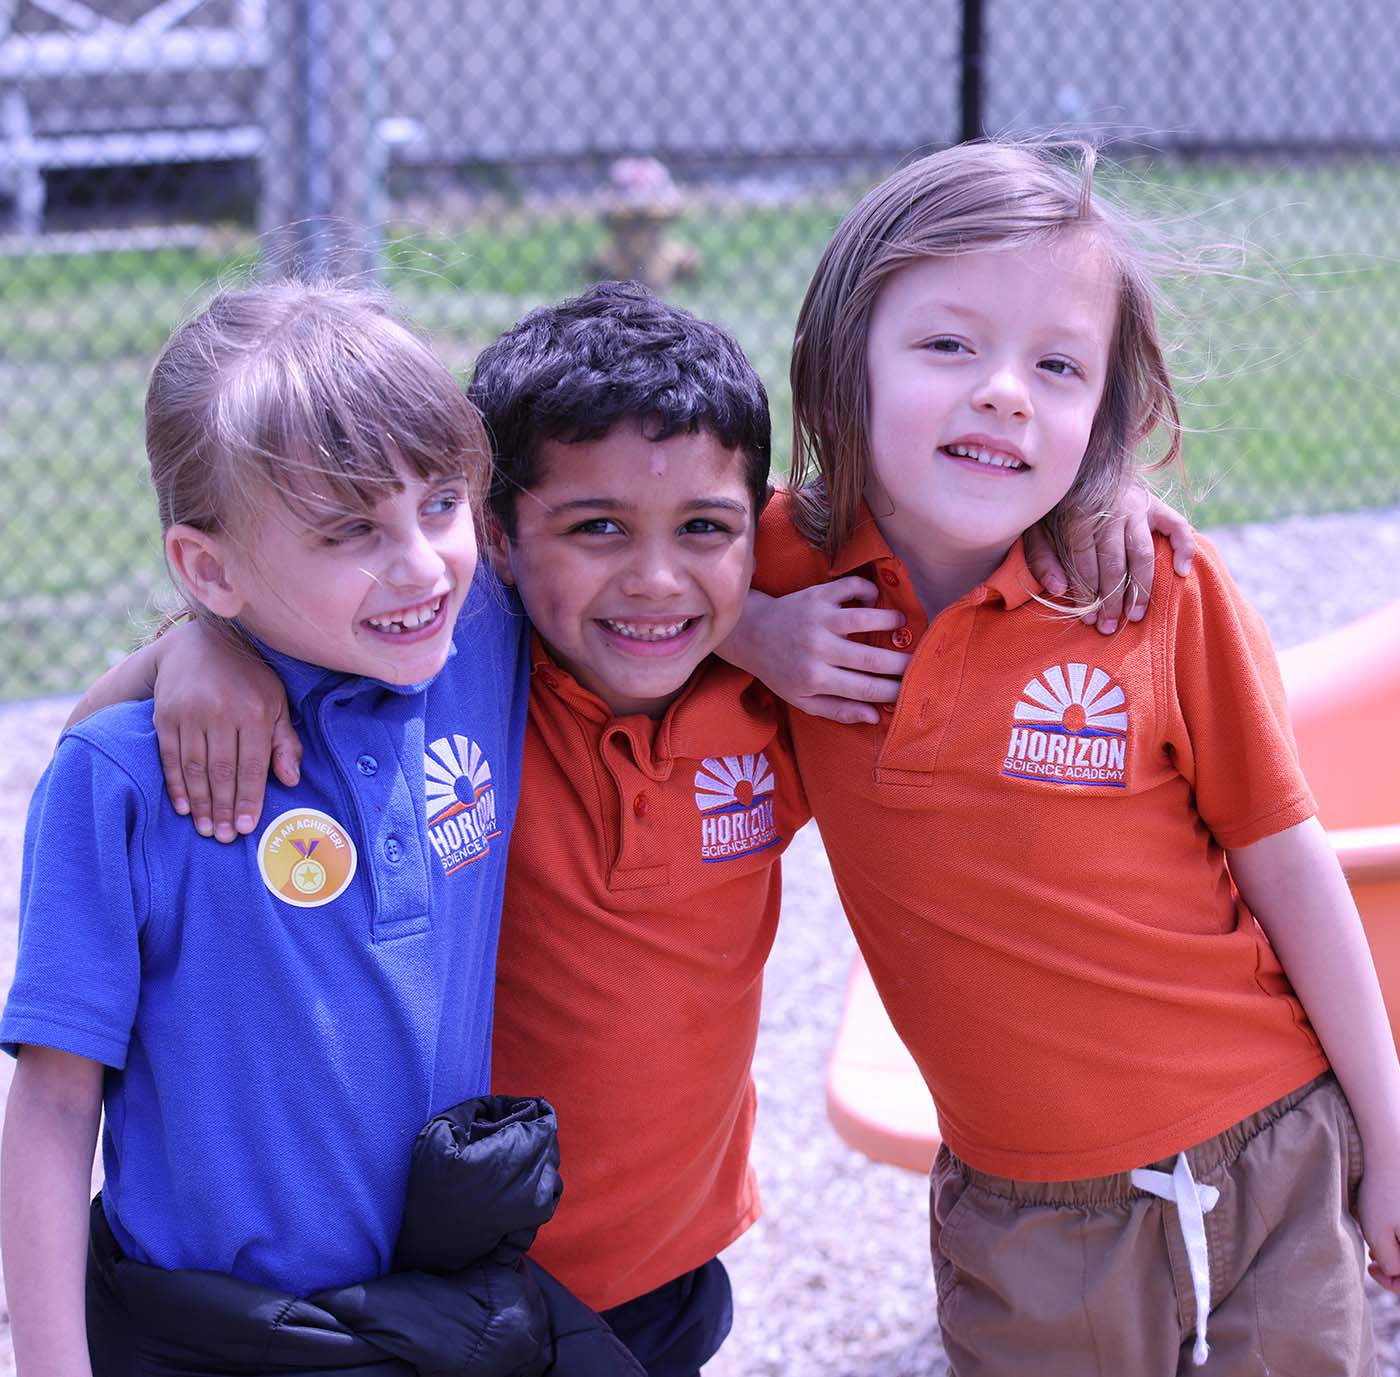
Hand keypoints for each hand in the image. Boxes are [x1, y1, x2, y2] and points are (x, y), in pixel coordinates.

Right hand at [152, 623, 300, 841]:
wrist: (200, 642)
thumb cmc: (248, 678)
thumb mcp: (276, 702)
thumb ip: (285, 741)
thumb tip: (291, 780)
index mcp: (255, 711)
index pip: (253, 765)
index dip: (249, 799)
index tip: (245, 827)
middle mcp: (222, 712)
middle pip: (223, 771)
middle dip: (223, 808)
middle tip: (222, 838)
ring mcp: (190, 713)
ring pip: (195, 767)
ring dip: (200, 803)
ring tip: (204, 829)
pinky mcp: (165, 714)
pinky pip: (170, 756)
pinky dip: (175, 784)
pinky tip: (182, 807)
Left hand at [721, 581, 910, 723]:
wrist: (751, 634)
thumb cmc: (781, 671)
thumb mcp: (802, 700)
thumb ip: (838, 710)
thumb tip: (876, 716)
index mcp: (815, 678)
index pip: (865, 689)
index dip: (893, 691)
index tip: (910, 689)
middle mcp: (818, 649)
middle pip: (871, 659)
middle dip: (902, 663)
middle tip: (920, 662)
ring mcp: (817, 619)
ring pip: (864, 618)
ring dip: (890, 620)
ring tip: (902, 623)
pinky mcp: (816, 595)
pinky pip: (850, 587)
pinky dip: (867, 590)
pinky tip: (873, 600)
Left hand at [1025, 488, 1194, 634]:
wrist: (1082, 468)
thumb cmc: (1056, 507)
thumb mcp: (1036, 528)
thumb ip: (1041, 557)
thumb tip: (1057, 589)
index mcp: (1078, 513)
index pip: (1085, 561)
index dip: (1086, 592)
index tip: (1088, 618)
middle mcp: (1110, 510)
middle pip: (1114, 563)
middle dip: (1112, 599)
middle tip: (1109, 627)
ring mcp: (1136, 506)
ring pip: (1142, 553)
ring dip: (1141, 588)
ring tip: (1136, 616)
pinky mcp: (1155, 505)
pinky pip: (1177, 526)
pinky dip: (1184, 548)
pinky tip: (1180, 572)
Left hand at [1358, 1159, 1399, 1295]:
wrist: (1390, 1153)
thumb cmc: (1382, 1193)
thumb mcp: (1378, 1234)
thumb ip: (1391, 1263)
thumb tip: (1397, 1275)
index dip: (1392, 1283)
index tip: (1371, 1268)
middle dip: (1395, 1268)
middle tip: (1372, 1259)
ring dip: (1397, 1254)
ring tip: (1376, 1245)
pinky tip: (1386, 1231)